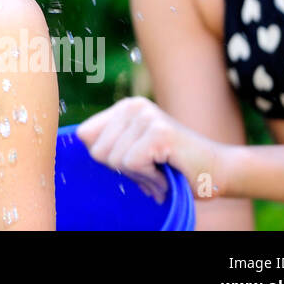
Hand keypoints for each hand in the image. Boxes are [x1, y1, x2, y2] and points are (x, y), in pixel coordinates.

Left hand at [75, 97, 234, 203]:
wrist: (217, 172)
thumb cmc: (172, 167)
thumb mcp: (132, 151)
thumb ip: (106, 146)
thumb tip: (65, 144)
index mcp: (123, 108)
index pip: (84, 136)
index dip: (105, 158)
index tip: (133, 161)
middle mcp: (133, 106)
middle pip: (97, 151)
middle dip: (122, 169)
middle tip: (151, 167)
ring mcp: (147, 117)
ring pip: (113, 159)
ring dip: (138, 175)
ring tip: (160, 168)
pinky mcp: (159, 132)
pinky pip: (131, 163)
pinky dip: (149, 178)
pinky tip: (167, 171)